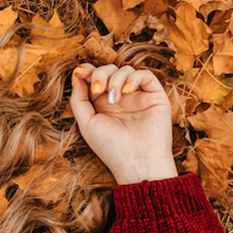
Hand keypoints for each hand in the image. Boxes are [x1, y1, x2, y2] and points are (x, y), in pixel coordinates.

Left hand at [70, 63, 177, 184]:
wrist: (138, 162)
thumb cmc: (111, 148)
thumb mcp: (87, 123)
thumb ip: (79, 100)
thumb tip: (77, 76)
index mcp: (102, 105)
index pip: (95, 79)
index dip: (88, 71)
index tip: (80, 72)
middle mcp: (120, 98)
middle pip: (109, 70)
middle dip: (101, 74)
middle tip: (98, 90)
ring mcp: (138, 96)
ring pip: (126, 70)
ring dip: (115, 79)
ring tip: (114, 99)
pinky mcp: (155, 96)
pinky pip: (146, 75)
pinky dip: (134, 78)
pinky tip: (127, 92)